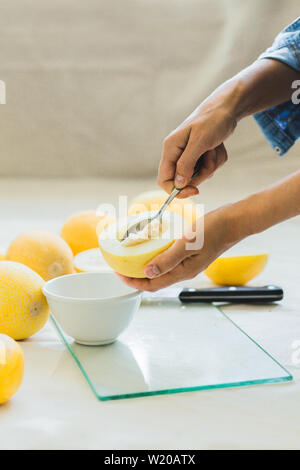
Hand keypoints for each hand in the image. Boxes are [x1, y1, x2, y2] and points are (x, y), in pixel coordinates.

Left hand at [117, 205, 237, 291]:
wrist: (234, 222)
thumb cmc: (213, 230)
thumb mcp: (187, 243)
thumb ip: (168, 259)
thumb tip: (147, 272)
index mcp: (183, 271)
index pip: (153, 284)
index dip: (134, 282)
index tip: (118, 274)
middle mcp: (185, 270)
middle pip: (156, 280)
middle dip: (137, 276)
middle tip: (121, 266)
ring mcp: (189, 262)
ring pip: (162, 270)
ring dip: (146, 267)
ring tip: (132, 258)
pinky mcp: (192, 253)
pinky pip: (169, 260)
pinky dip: (157, 257)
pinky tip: (152, 246)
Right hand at [158, 99, 235, 197]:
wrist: (227, 108)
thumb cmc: (212, 120)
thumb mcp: (200, 142)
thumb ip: (187, 163)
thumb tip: (178, 184)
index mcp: (171, 148)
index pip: (164, 179)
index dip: (176, 190)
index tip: (194, 191)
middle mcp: (177, 153)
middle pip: (184, 180)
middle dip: (201, 173)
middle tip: (210, 157)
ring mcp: (189, 154)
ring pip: (199, 175)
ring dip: (211, 165)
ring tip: (214, 147)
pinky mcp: (200, 155)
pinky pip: (208, 168)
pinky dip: (216, 160)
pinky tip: (218, 146)